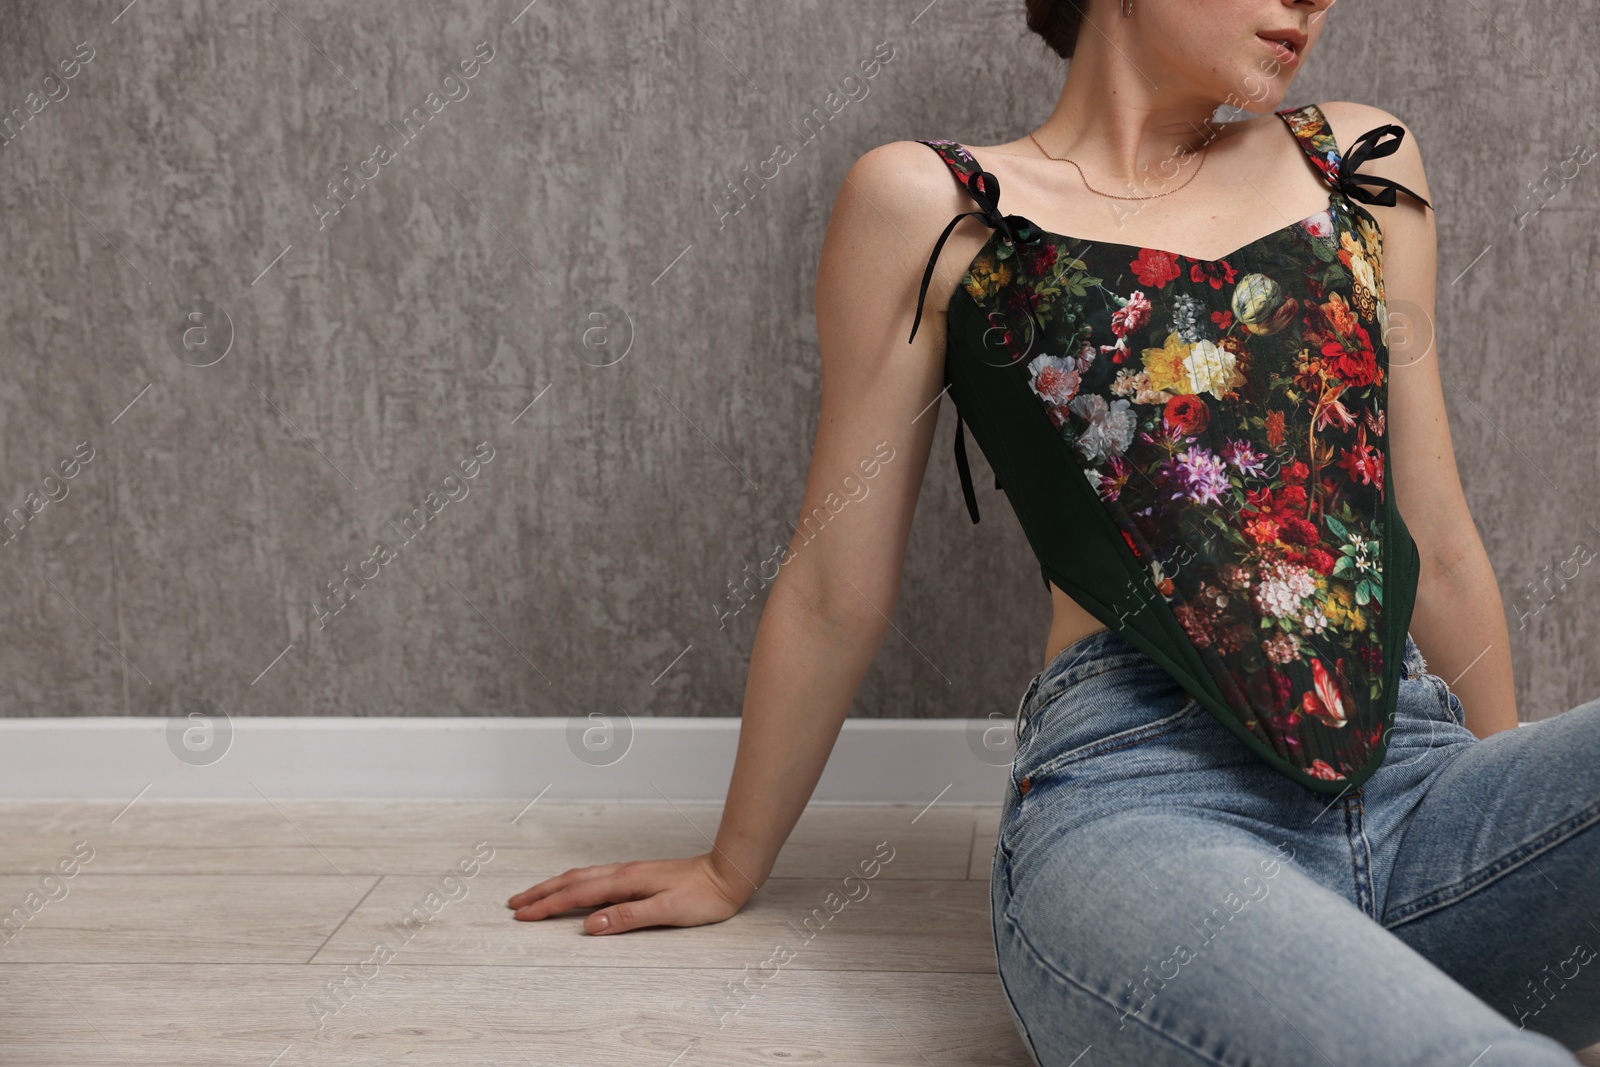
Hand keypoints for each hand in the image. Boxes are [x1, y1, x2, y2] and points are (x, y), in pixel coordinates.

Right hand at [506, 851, 753, 934]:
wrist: (727, 875)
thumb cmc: (703, 895)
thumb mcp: (667, 912)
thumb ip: (627, 917)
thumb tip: (591, 925)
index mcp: (626, 881)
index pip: (578, 895)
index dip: (548, 906)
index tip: (523, 915)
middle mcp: (623, 873)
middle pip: (572, 881)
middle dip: (542, 893)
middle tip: (515, 904)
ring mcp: (629, 873)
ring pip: (582, 878)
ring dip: (555, 887)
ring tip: (535, 896)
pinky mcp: (637, 878)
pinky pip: (595, 879)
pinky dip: (574, 885)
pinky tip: (574, 891)